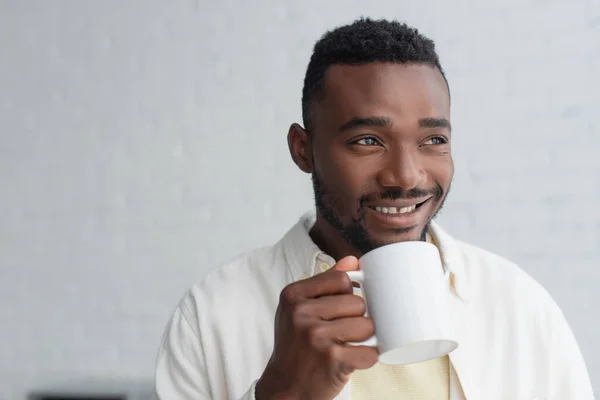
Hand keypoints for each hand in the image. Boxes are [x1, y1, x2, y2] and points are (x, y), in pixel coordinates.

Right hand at [255, 256, 377, 399]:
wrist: (285, 388)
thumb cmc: (296, 346)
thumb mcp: (300, 310)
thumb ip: (325, 283)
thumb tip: (352, 260)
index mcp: (293, 295)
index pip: (341, 280)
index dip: (348, 294)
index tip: (340, 309)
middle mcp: (301, 313)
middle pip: (357, 303)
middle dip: (357, 319)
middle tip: (341, 334)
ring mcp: (316, 336)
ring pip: (367, 326)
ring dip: (364, 339)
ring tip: (346, 346)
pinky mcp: (332, 359)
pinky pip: (370, 352)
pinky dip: (367, 358)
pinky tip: (351, 361)